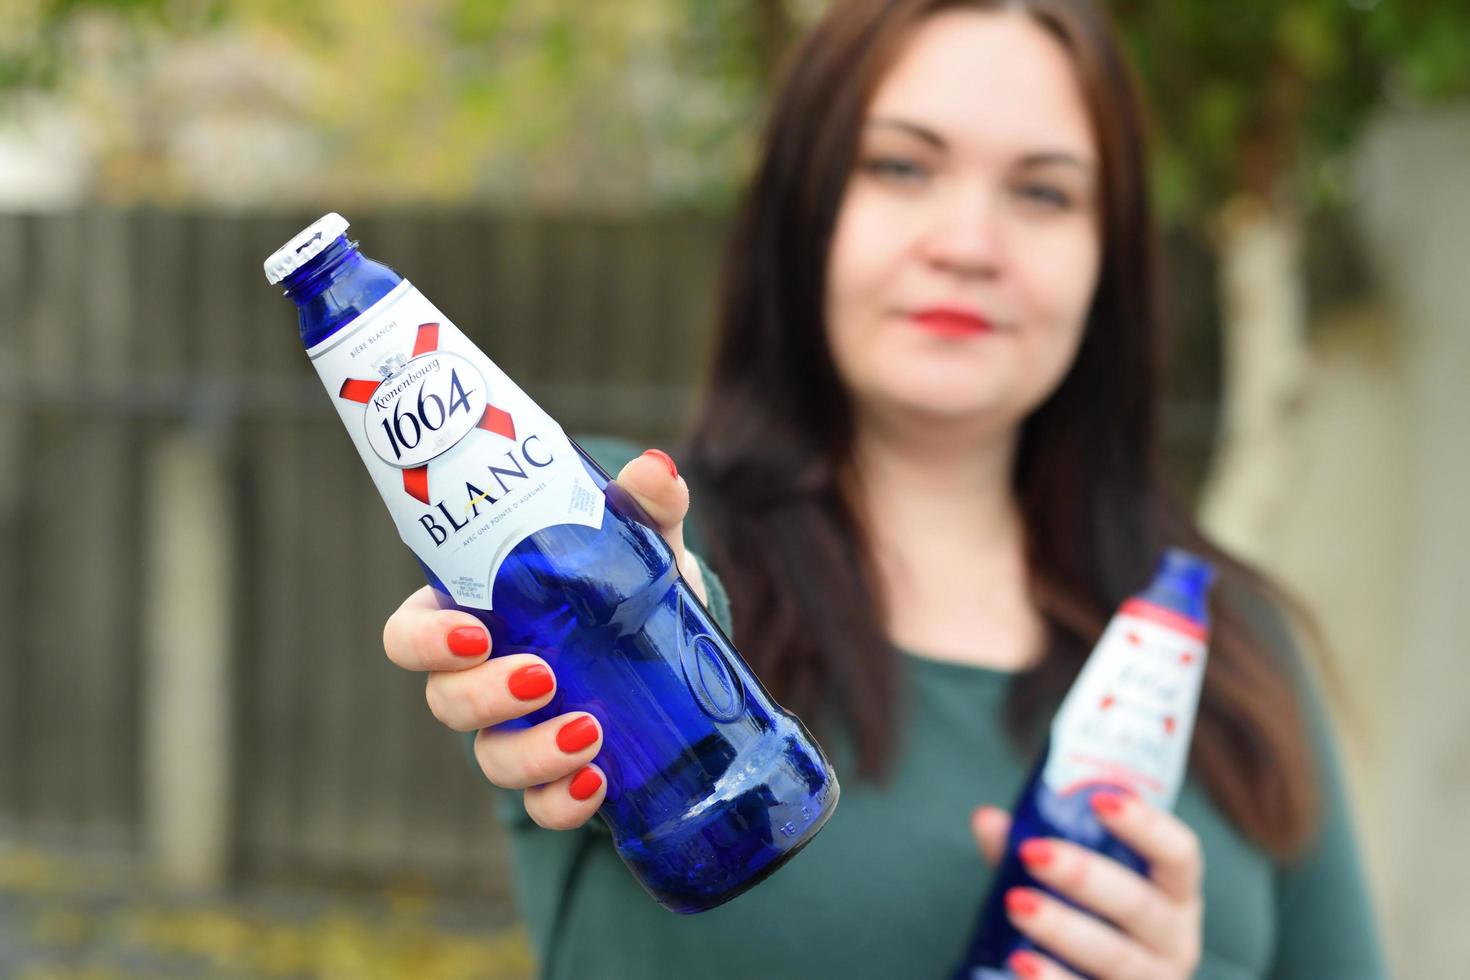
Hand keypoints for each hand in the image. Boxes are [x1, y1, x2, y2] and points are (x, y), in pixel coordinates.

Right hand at [382, 448, 699, 830]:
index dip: (425, 642)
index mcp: (479, 614)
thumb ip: (644, 505)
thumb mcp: (641, 543)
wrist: (684, 653)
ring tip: (589, 733)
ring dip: (531, 753)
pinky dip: (560, 803)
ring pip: (489, 758)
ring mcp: (518, 732)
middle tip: (541, 676)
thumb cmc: (631, 585)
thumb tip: (654, 468)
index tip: (473, 632)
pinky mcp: (559, 776)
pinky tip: (596, 785)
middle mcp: (483, 678)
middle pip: (444, 700)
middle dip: (484, 696)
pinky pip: (540, 807)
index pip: (412, 633)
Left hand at [970, 794, 1203, 979]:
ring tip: (1016, 904)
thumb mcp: (1071, 887)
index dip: (1146, 825)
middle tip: (1032, 853)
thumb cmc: (1091, 927)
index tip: (1099, 800)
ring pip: (1115, 957)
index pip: (1179, 854)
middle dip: (1085, 877)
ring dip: (1063, 929)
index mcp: (1174, 895)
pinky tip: (1020, 965)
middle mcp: (1175, 941)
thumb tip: (988, 820)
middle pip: (1140, 905)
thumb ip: (1033, 851)